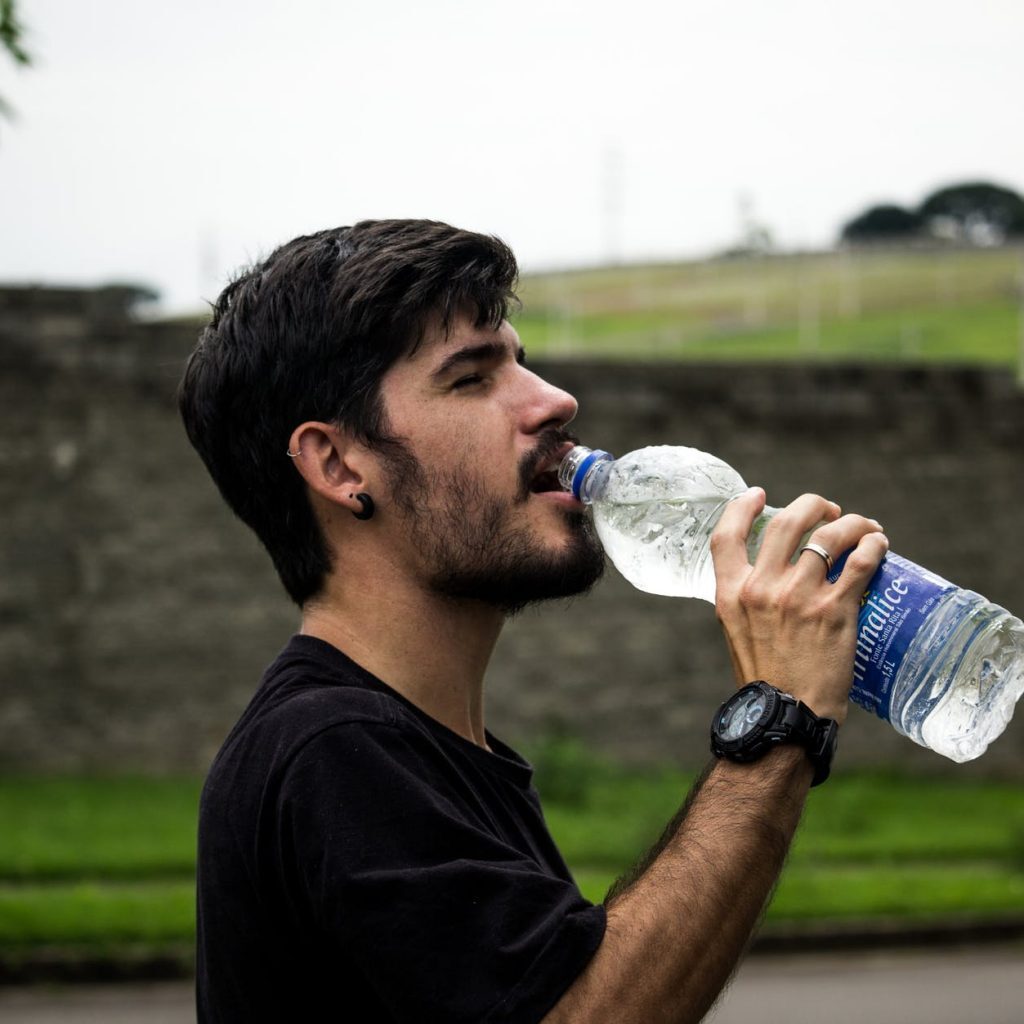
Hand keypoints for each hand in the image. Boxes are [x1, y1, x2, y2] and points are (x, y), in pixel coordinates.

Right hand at [710, 488, 888, 723]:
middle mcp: (761, 589)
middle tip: (828, 511)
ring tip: (863, 527)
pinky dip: (873, 545)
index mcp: (731, 594)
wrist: (786, 717)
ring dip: (851, 522)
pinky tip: (879, 544)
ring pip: (828, 535)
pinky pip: (860, 562)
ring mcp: (799, 597)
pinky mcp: (835, 610)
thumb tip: (771, 578)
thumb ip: (748, 601)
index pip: (726, 536)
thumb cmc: (765, 681)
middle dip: (811, 505)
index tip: (757, 494)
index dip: (741, 507)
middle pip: (786, 522)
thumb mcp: (738, 633)